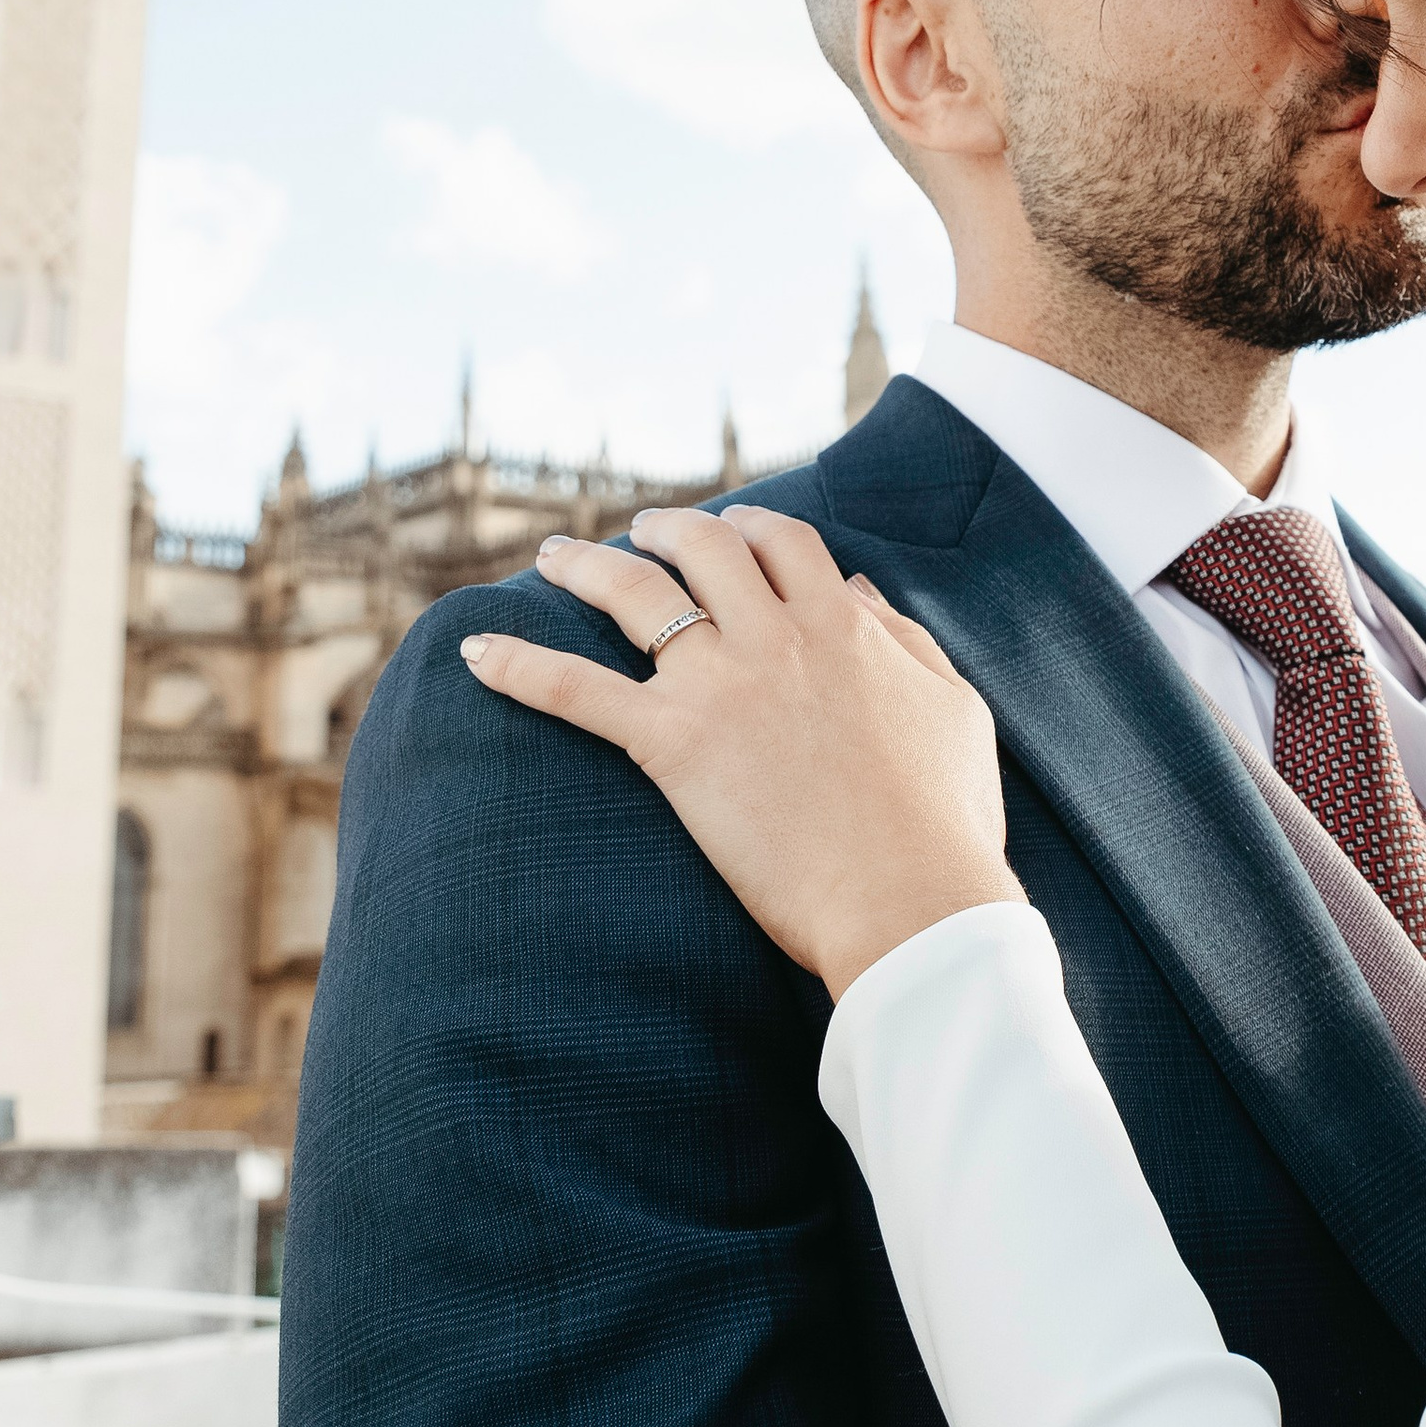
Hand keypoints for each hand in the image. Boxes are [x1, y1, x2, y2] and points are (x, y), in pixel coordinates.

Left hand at [458, 506, 1022, 998]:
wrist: (911, 899)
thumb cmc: (944, 820)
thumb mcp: (950, 706)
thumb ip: (901, 637)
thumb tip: (854, 591)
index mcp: (843, 625)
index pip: (784, 542)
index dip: (749, 526)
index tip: (730, 529)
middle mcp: (776, 635)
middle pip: (705, 548)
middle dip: (666, 529)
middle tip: (638, 532)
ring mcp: (720, 685)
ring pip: (637, 594)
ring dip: (588, 566)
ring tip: (556, 557)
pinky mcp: (673, 744)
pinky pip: (577, 691)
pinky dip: (520, 666)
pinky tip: (475, 654)